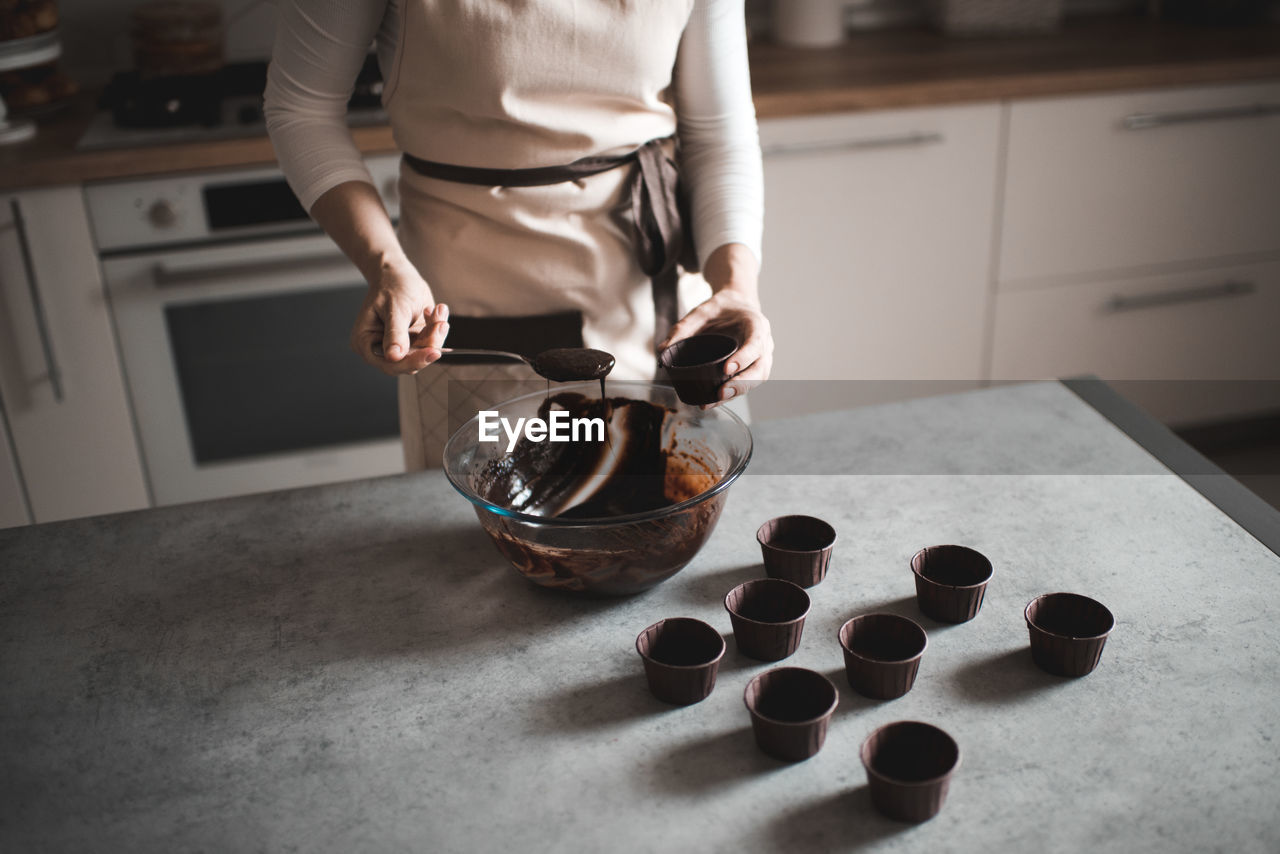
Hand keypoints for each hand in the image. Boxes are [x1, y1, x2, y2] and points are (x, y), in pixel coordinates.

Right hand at [350, 259, 449, 375]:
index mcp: (366, 343)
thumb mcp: (394, 308)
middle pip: (409, 362)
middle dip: (428, 344)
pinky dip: (437, 328)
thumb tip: (394, 357)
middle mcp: (381, 349)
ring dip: (436, 333)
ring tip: (438, 311)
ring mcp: (400, 346)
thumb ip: (395, 333)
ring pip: (424, 353)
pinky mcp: (414, 341)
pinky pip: (431, 343)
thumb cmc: (391, 286)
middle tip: (440, 325)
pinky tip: (437, 310)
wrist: (399, 274)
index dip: (411, 362)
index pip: (389, 364)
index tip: (432, 352)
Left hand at [660, 244, 771, 407]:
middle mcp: (764, 344)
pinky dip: (732, 394)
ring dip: (736, 393)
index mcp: (756, 324)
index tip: (726, 369)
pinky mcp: (751, 368)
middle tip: (720, 392)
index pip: (755, 343)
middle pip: (760, 369)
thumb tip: (662, 351)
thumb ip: (683, 327)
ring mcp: (760, 358)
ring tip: (714, 400)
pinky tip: (714, 401)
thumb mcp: (701, 311)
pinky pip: (746, 384)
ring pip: (756, 380)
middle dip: (741, 384)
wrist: (735, 306)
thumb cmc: (721, 309)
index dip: (744, 358)